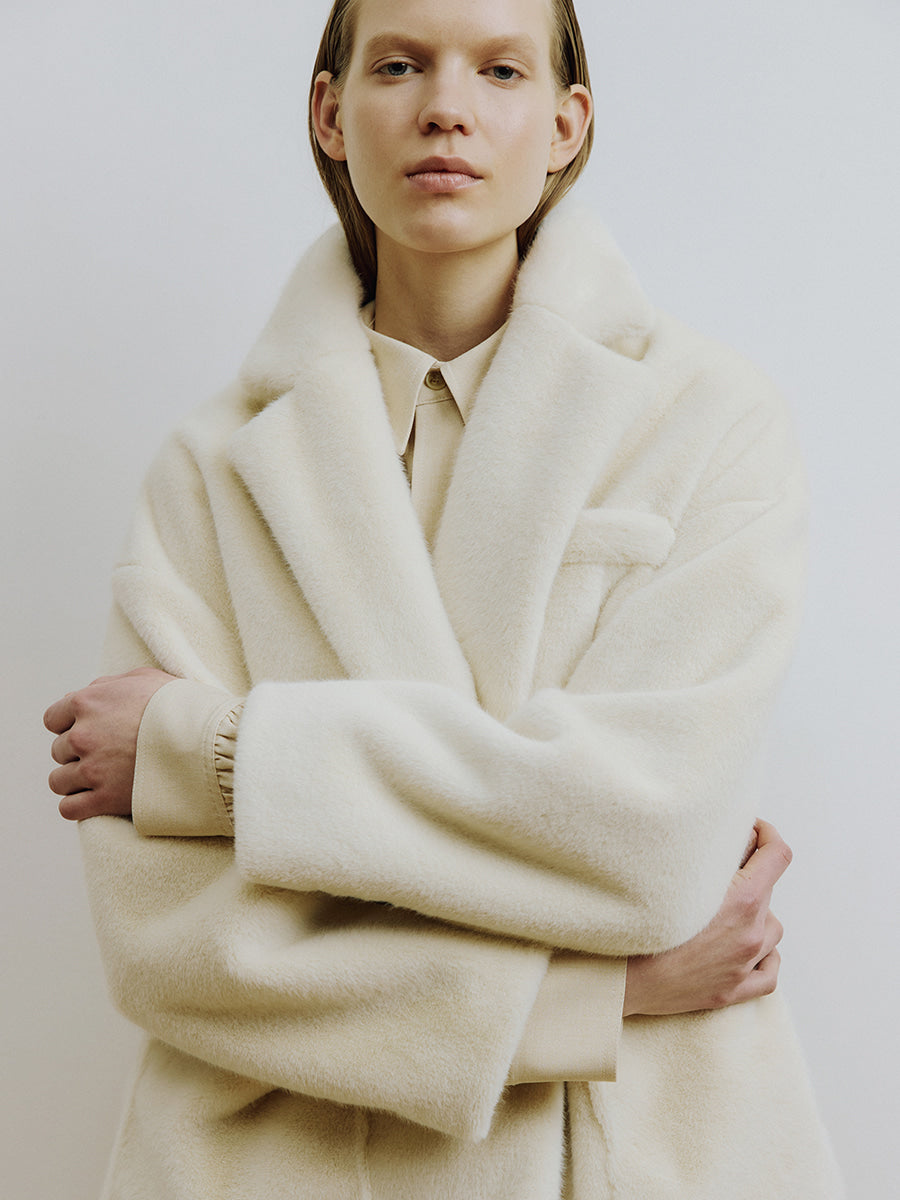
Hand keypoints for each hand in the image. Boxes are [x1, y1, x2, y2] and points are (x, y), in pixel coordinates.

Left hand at [44, 668, 176, 820]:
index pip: (53, 718)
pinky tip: (95, 799)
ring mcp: (93, 769)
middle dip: (79, 752)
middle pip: (59, 750)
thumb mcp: (146, 679)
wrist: (209, 741)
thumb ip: (108, 685)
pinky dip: (78, 805)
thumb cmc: (181, 706)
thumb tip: (85, 694)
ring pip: (59, 780)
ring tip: (102, 778)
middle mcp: (84, 735)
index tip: (91, 731)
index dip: (71, 724)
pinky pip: (69, 808)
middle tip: (108, 754)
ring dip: (76, 780)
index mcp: (88, 702)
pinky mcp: (105, 799)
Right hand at [623, 819, 791, 1015]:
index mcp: (742, 901)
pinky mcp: (732, 991)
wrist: (623, 979)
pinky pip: (769, 973)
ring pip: (772, 929)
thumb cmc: (640, 925)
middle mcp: (750, 933)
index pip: (777, 855)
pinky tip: (749, 948)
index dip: (768, 834)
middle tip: (720, 870)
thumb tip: (728, 836)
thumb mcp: (676, 877)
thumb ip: (708, 856)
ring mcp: (743, 965)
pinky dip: (765, 956)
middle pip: (768, 890)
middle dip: (749, 875)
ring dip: (757, 915)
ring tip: (728, 909)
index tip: (754, 829)